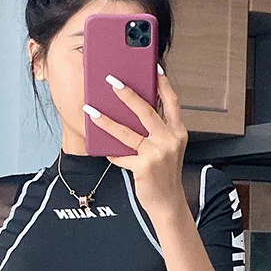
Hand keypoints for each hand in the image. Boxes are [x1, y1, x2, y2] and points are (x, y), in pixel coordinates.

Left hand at [82, 63, 188, 217]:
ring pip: (127, 132)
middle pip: (146, 111)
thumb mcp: (168, 149)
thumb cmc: (164, 174)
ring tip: (91, 110)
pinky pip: (121, 155)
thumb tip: (133, 112)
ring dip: (106, 120)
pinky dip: (110, 152)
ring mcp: (157, 154)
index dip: (163, 84)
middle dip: (127, 94)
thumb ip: (157, 131)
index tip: (153, 67)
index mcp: (179, 133)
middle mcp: (170, 140)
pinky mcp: (144, 167)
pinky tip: (100, 147)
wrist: (168, 203)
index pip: (172, 102)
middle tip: (111, 81)